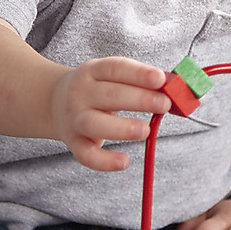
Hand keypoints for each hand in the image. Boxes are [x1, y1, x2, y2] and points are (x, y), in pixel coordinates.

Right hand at [50, 57, 169, 170]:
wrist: (54, 102)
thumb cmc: (97, 88)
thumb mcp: (112, 76)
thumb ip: (140, 81)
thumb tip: (176, 88)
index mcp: (93, 71)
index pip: (115, 68)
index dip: (138, 73)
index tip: (160, 78)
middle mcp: (80, 93)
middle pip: (108, 95)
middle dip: (139, 99)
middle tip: (164, 104)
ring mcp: (74, 119)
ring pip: (95, 124)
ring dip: (122, 127)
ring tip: (145, 130)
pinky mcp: (74, 143)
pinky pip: (86, 155)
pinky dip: (105, 161)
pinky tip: (124, 161)